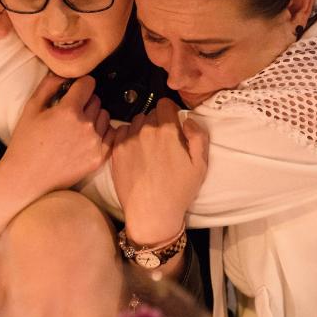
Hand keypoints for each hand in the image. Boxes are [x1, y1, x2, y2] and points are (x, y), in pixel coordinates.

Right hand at [0, 73, 111, 196]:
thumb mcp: (31, 108)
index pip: (88, 84)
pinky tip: (87, 138)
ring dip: (95, 118)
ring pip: (105, 117)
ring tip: (77, 128)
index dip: (80, 85)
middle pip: (97, 100)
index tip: (74, 91)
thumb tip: (64, 73)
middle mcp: (86, 126)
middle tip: (70, 113)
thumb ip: (49, 85)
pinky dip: (102, 134)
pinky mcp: (99, 158)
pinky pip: (111, 136)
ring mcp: (95, 143)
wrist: (26, 179)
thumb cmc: (25, 143)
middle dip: (85, 102)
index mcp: (69, 111)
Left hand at [108, 98, 208, 244]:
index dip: (171, 112)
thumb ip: (198, 136)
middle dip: (158, 123)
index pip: (165, 103)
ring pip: (136, 122)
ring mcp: (128, 140)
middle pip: (151, 113)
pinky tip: (136, 153)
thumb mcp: (201, 165)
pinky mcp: (116, 151)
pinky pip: (121, 133)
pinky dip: (128, 138)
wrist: (151, 212)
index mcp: (167, 130)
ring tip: (149, 149)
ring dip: (142, 129)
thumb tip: (187, 120)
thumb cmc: (178, 191)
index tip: (173, 125)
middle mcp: (145, 131)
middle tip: (163, 143)